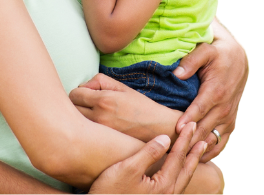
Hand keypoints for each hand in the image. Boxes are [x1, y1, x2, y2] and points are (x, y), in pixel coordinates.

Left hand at [70, 73, 179, 142]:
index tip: (84, 95)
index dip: (78, 93)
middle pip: (72, 109)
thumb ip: (98, 81)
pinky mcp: (105, 143)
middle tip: (85, 105)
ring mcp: (102, 132)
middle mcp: (100, 116)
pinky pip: (87, 135)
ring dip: (79, 117)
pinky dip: (87, 130)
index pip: (74, 94)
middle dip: (75, 104)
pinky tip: (94, 129)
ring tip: (89, 116)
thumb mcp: (121, 86)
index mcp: (103, 100)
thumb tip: (83, 86)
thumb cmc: (140, 105)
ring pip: (77, 123)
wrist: (160, 128)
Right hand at [88, 123, 205, 194]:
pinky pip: (177, 182)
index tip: (191, 125)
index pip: (178, 157)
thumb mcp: (128, 168)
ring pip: (184, 178)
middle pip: (186, 169)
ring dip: (192, 162)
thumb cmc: (111, 191)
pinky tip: (180, 168)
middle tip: (203, 136)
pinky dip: (183, 171)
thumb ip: (149, 153)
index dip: (184, 139)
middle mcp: (168, 194)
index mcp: (164, 185)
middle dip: (194, 151)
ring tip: (198, 150)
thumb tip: (166, 138)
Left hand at [173, 27, 248, 159]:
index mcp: (216, 91)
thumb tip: (176, 74)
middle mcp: (224, 106)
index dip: (189, 119)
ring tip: (185, 158)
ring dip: (201, 148)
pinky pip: (223, 139)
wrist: (238, 58)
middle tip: (174, 149)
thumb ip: (191, 61)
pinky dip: (213, 150)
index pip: (200, 108)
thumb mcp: (205, 51)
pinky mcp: (231, 119)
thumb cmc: (217, 53)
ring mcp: (229, 115)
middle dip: (191, 138)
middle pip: (205, 126)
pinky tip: (200, 158)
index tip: (177, 130)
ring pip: (215, 137)